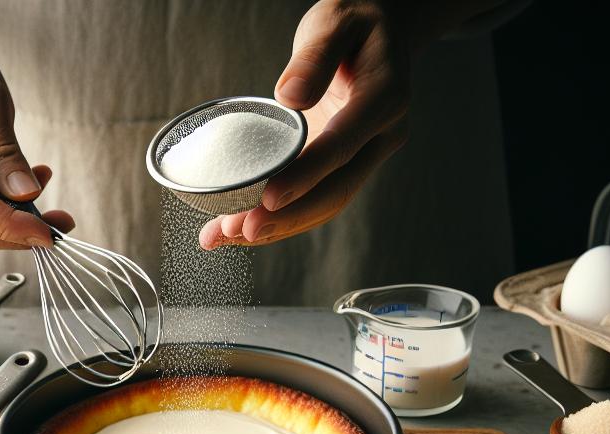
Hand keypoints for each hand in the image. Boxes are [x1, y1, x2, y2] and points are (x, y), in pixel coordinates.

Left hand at [200, 1, 419, 249]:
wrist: (383, 29)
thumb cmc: (355, 21)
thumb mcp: (334, 22)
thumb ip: (314, 57)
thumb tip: (289, 95)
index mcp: (385, 99)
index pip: (343, 146)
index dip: (306, 175)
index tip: (269, 197)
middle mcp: (381, 135)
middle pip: (335, 190)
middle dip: (286, 217)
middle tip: (239, 230)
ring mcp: (365, 155)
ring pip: (325, 204)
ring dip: (277, 227)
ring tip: (224, 236)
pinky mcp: (343, 164)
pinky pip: (315, 197)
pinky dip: (279, 216)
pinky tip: (238, 227)